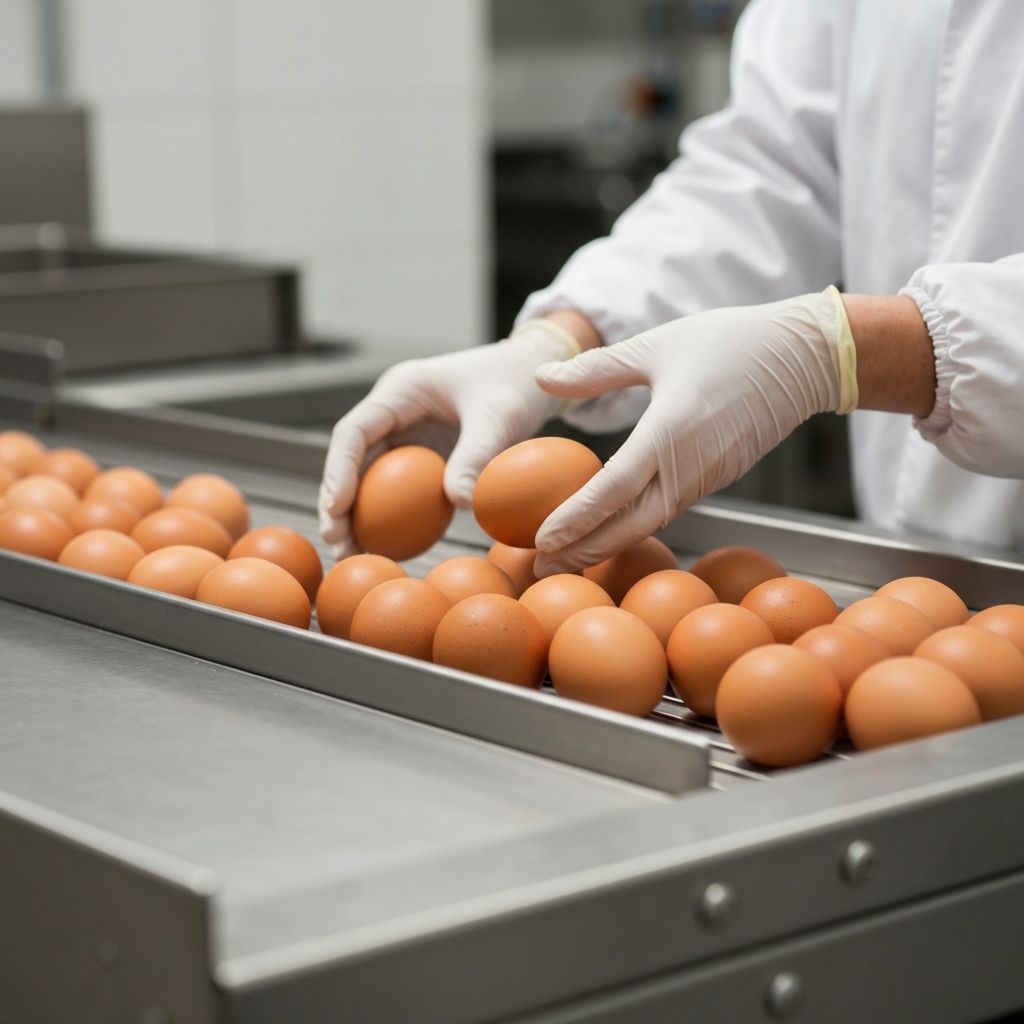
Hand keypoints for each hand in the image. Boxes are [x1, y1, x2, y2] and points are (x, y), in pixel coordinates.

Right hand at [319, 321, 580, 557]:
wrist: (534, 373)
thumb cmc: (516, 384)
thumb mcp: (498, 417)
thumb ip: (476, 456)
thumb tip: (460, 504)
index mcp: (401, 390)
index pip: (354, 431)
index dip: (339, 471)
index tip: (337, 508)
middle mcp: (394, 411)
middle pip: (352, 460)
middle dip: (339, 503)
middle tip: (338, 544)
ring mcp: (406, 434)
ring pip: (369, 477)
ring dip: (358, 516)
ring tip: (351, 555)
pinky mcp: (422, 455)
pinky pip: (399, 488)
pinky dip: (391, 517)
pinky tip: (389, 549)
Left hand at [532, 288, 855, 572]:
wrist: (804, 356)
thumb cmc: (729, 342)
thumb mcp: (654, 345)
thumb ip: (596, 369)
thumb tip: (541, 377)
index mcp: (669, 432)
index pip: (613, 490)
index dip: (575, 519)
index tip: (542, 541)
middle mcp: (688, 466)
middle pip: (629, 525)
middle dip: (583, 551)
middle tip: (540, 570)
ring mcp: (705, 478)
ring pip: (649, 524)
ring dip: (607, 545)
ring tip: (566, 560)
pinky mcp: (716, 478)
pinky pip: (668, 511)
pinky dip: (634, 528)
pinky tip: (609, 532)